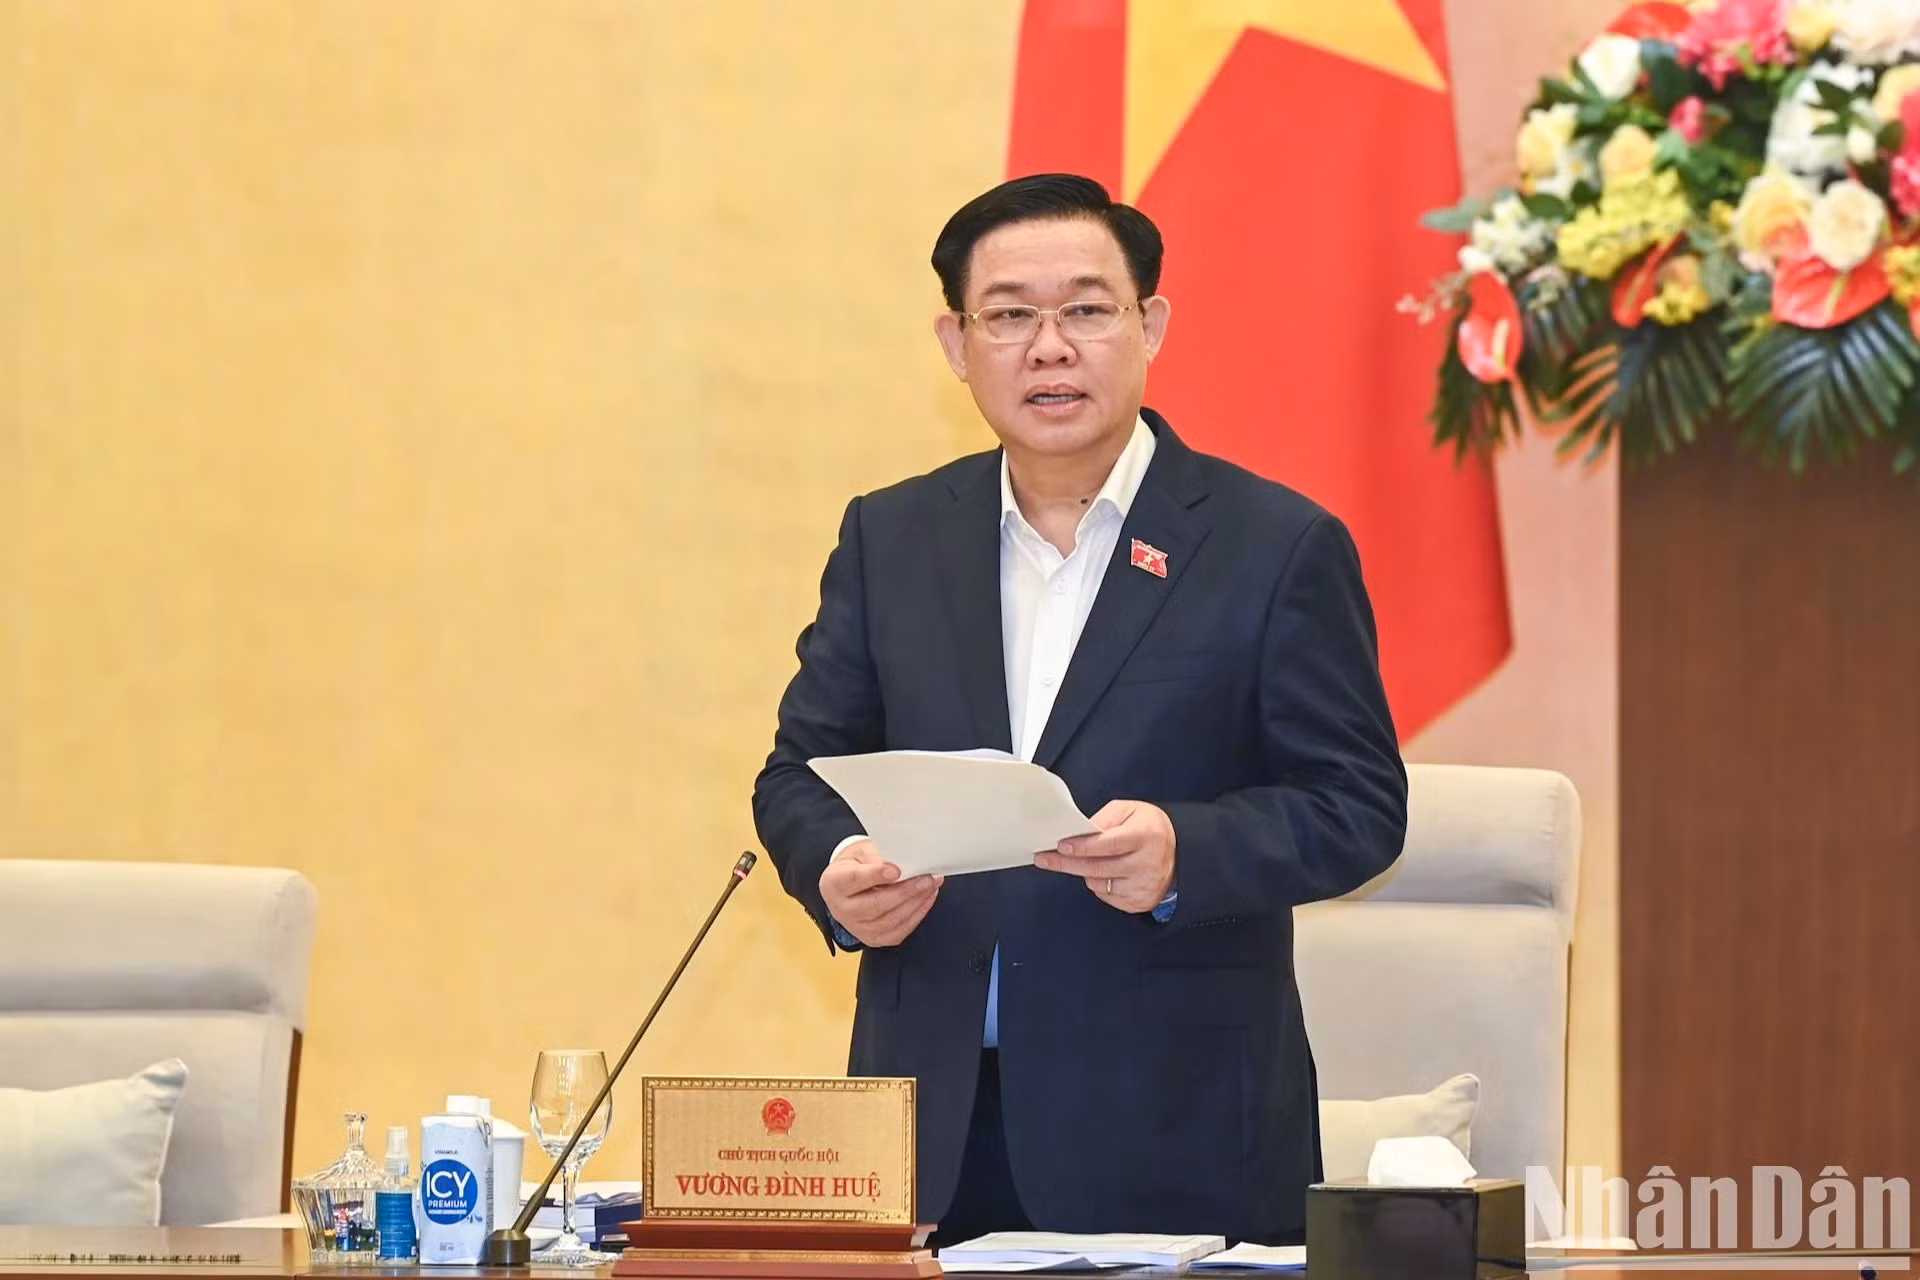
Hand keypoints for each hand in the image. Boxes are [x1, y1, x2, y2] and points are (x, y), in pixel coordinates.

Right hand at [819, 839, 943, 946]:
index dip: (876, 875)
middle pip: (875, 905)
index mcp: (834, 883)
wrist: (848, 884)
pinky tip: (926, 898)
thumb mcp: (862, 852)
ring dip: (916, 903)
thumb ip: (879, 856)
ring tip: (931, 885)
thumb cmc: (856, 865)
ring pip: (890, 920)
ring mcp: (857, 927)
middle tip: (925, 879)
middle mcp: (842, 909)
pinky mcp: (873, 938)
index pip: (855, 880)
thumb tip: (904, 863)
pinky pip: (899, 930)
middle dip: (905, 892)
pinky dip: (917, 914)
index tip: (896, 870)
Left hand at [1034, 800, 1175, 912]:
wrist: (1179, 852)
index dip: (1083, 846)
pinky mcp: (1140, 902)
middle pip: (1099, 868)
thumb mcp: (1129, 811)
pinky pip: (1106, 896)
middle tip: (1045, 859)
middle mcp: (1147, 863)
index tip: (1061, 846)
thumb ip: (1103, 819)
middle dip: (1067, 863)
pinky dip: (1099, 884)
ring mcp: (1144, 886)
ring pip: (1099, 884)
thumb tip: (1078, 833)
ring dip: (1086, 872)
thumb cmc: (1149, 828)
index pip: (1109, 844)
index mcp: (1146, 836)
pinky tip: (1107, 872)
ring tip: (1091, 859)